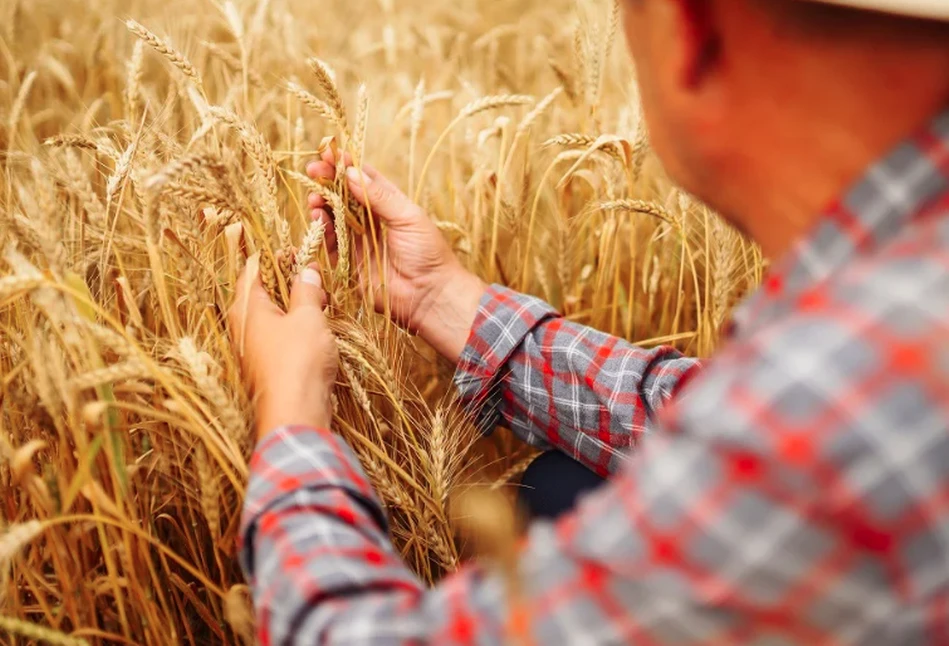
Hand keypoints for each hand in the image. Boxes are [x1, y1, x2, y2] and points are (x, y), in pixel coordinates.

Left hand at [229, 262, 337, 439]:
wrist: (296, 413)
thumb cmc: (298, 360)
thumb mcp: (307, 316)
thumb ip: (307, 290)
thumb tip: (307, 270)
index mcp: (246, 308)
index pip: (251, 270)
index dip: (272, 256)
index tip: (294, 250)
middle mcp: (244, 327)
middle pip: (262, 293)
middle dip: (288, 281)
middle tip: (313, 274)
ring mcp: (255, 349)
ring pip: (273, 316)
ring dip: (295, 305)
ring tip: (321, 300)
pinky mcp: (269, 367)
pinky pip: (281, 337)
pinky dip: (297, 327)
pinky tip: (317, 328)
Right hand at [306, 151, 485, 362]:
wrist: (430, 295)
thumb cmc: (427, 253)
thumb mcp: (408, 217)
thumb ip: (379, 196)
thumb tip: (352, 173)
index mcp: (390, 204)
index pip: (364, 178)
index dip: (347, 165)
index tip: (329, 154)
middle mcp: (373, 220)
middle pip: (344, 195)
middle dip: (328, 181)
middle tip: (313, 170)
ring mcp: (360, 241)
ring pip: (334, 217)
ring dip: (322, 204)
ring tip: (315, 196)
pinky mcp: (350, 263)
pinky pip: (330, 243)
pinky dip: (322, 230)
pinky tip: (318, 218)